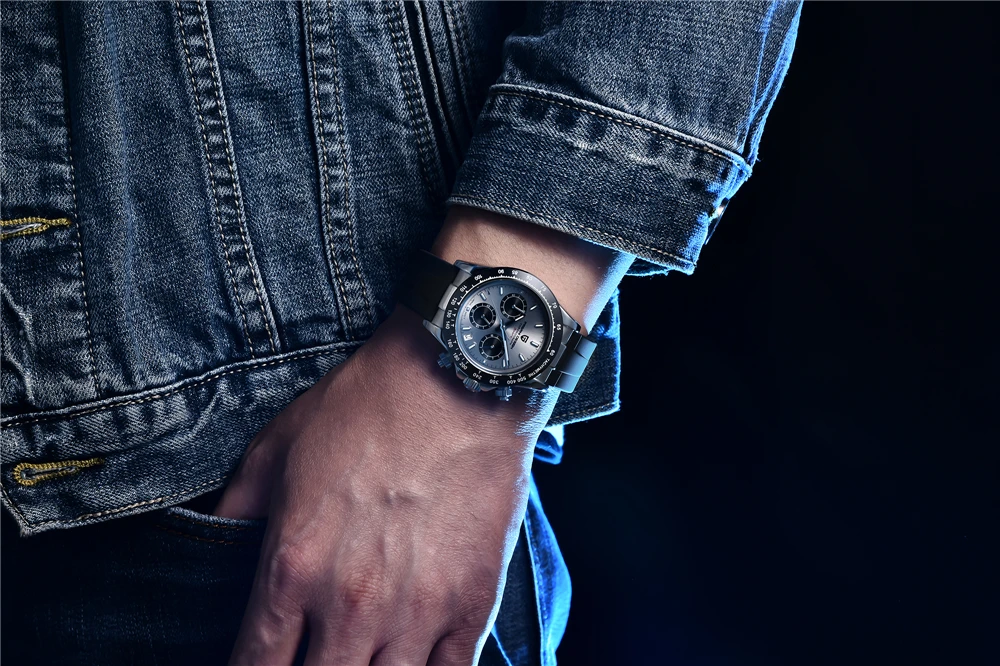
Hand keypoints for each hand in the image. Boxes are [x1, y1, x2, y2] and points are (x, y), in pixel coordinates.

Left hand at [214, 307, 555, 664]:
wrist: (457, 379)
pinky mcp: (473, 605)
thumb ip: (235, 511)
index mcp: (292, 568)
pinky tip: (410, 664)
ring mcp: (417, 612)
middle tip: (313, 659)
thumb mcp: (276, 448)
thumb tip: (212, 546)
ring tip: (358, 658)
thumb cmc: (366, 406)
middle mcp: (350, 605)